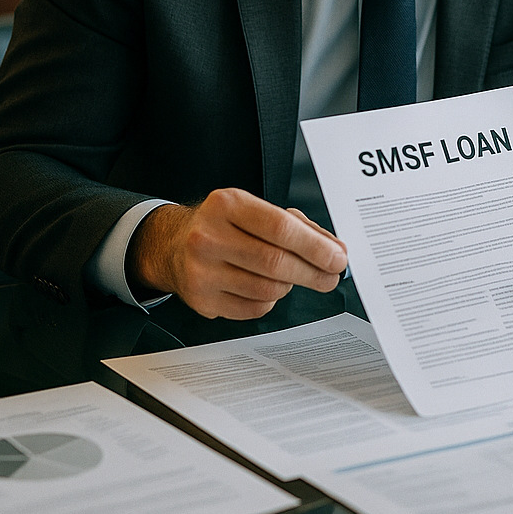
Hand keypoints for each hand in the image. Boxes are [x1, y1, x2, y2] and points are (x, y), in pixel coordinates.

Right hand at [127, 189, 347, 318]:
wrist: (175, 246)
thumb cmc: (226, 226)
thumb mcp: (258, 211)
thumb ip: (300, 228)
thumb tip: (335, 250)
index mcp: (226, 204)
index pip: (280, 227)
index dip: (314, 246)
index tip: (337, 257)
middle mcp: (208, 237)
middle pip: (275, 262)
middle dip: (312, 272)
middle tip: (331, 276)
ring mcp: (201, 271)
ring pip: (267, 289)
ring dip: (289, 285)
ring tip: (290, 275)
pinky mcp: (201, 300)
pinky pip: (253, 308)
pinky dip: (269, 301)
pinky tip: (264, 286)